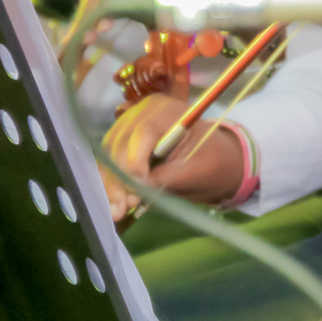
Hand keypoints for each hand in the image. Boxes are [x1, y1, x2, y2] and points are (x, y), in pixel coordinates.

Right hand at [101, 94, 244, 219]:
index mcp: (168, 110)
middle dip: (119, 178)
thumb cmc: (212, 162)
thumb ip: (167, 176)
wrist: (214, 160)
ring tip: (119, 209)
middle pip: (118, 144)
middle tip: (124, 207)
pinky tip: (116, 203)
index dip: (134, 162)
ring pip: (107, 155)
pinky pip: (107, 162)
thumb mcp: (197, 171)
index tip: (137, 190)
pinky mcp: (121, 141)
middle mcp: (142, 112)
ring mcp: (128, 125)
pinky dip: (109, 183)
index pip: (143, 132)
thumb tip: (137, 186)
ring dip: (111, 184)